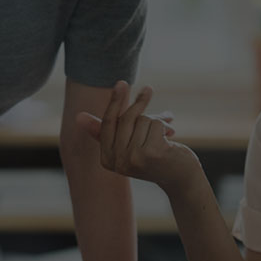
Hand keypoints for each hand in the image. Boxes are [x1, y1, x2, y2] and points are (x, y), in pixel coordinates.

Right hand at [77, 81, 202, 190]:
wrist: (181, 178)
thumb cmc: (154, 157)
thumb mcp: (129, 144)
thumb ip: (109, 130)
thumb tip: (78, 117)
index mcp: (107, 159)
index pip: (108, 123)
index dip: (115, 101)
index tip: (121, 82)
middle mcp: (117, 162)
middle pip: (125, 119)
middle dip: (139, 102)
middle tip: (148, 89)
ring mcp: (134, 159)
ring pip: (142, 119)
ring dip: (156, 121)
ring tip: (165, 131)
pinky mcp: (152, 153)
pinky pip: (155, 123)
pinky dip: (165, 126)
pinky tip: (170, 139)